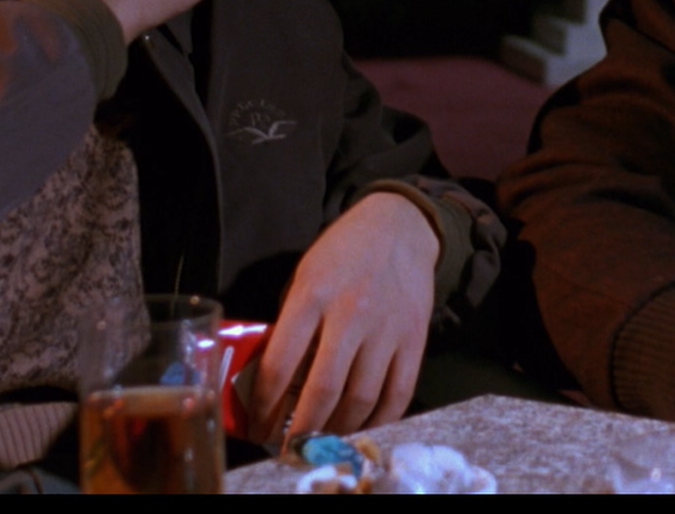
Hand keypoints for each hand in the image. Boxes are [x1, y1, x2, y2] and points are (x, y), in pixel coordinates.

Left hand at [247, 193, 439, 443]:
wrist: (400, 227)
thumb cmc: (342, 253)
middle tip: (291, 447)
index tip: (259, 426)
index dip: (265, 404)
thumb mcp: (304, 276)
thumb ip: (291, 323)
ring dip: (338, 428)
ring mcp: (387, 328)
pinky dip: (379, 420)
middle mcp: (351, 312)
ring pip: (361, 398)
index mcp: (313, 294)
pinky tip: (361, 426)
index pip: (281, 362)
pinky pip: (398, 394)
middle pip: (323, 389)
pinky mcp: (415, 338)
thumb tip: (277, 381)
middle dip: (302, 428)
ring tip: (324, 439)